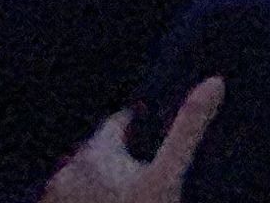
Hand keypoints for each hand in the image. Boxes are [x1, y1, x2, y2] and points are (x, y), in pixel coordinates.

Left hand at [44, 79, 224, 202]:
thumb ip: (188, 129)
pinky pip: (68, 200)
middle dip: (115, 156)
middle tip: (138, 173)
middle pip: (97, 151)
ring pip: (81, 177)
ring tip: (123, 196)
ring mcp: (54, 198)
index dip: (134, 125)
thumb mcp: (168, 177)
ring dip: (98, 182)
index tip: (144, 130)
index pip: (116, 123)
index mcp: (96, 153)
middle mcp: (68, 171)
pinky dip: (85, 201)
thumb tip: (215, 80)